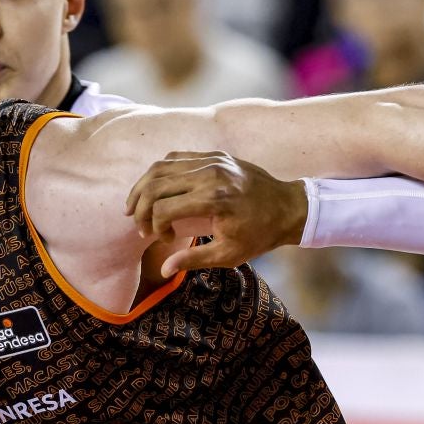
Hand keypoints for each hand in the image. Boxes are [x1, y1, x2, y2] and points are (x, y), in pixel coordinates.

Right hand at [124, 151, 309, 275]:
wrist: (288, 207)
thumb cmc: (260, 234)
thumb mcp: (228, 254)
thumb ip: (193, 259)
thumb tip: (163, 269)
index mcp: (214, 200)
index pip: (164, 208)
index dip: (154, 227)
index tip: (163, 240)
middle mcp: (210, 174)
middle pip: (156, 185)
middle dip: (141, 208)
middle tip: (139, 225)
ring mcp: (212, 160)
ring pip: (161, 167)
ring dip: (143, 187)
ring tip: (134, 206)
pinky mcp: (215, 154)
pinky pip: (177, 157)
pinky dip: (160, 173)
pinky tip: (154, 188)